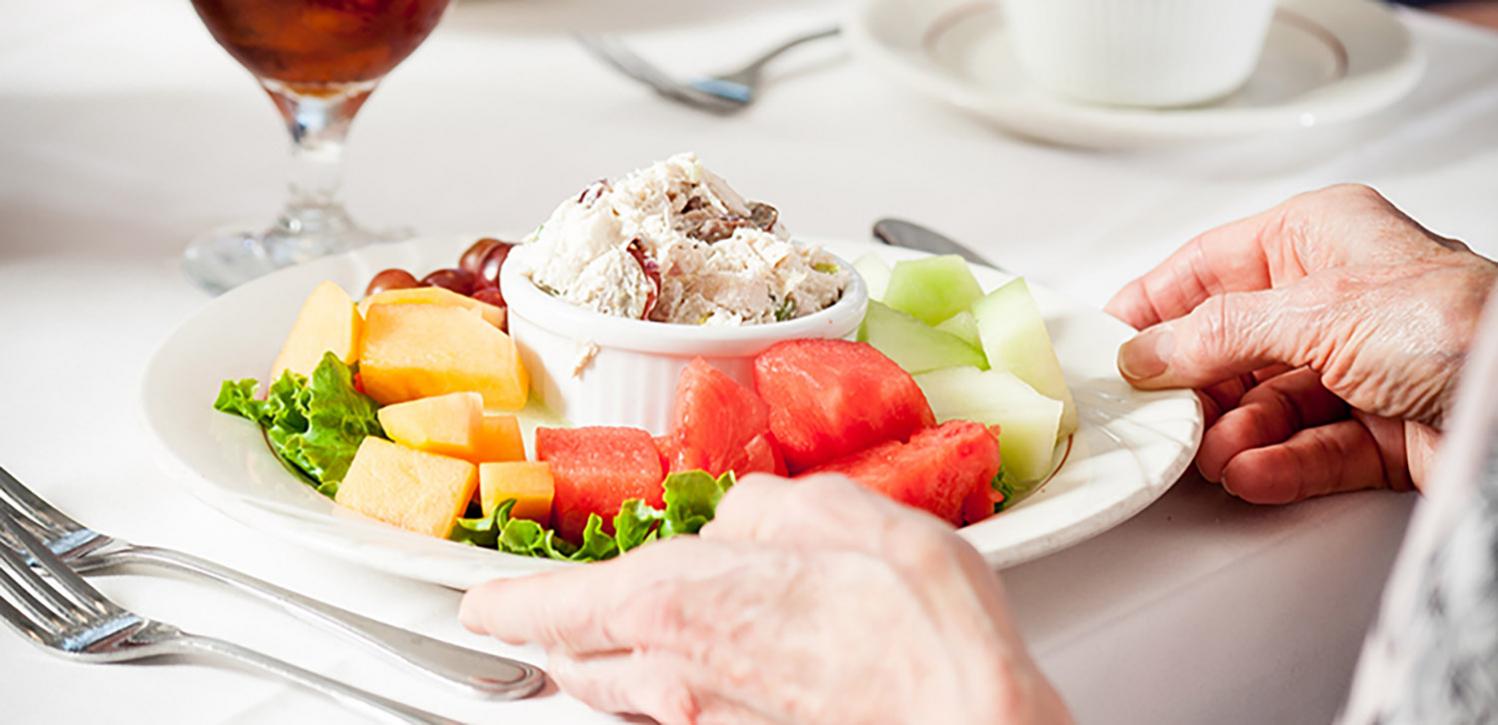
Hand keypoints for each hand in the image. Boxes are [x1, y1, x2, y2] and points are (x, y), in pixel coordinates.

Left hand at [461, 474, 1069, 724]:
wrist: (966, 716)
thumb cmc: (913, 622)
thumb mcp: (835, 513)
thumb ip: (763, 510)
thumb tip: (737, 520)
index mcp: (674, 601)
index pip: (552, 606)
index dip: (505, 603)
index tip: (480, 603)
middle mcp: (673, 677)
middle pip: (578, 664)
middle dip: (555, 638)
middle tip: (547, 620)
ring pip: (626, 702)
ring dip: (609, 670)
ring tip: (617, 644)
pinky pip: (682, 722)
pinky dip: (674, 696)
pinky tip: (716, 674)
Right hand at [1106, 184, 1495, 502]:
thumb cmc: (1459, 323)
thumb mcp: (1314, 310)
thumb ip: (1217, 332)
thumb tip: (1149, 350)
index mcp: (1322, 238)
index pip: (1210, 267)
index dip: (1155, 304)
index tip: (1109, 341)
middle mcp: (1338, 300)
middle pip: (1232, 346)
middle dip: (1197, 386)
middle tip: (1158, 413)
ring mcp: (1359, 369)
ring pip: (1264, 406)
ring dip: (1234, 434)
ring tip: (1214, 452)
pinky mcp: (1380, 433)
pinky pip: (1305, 451)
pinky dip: (1275, 466)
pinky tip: (1250, 475)